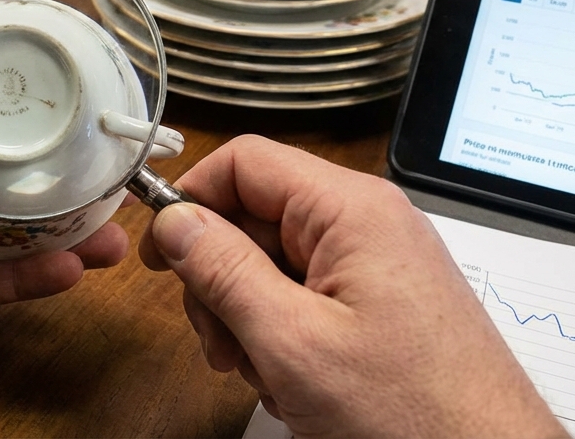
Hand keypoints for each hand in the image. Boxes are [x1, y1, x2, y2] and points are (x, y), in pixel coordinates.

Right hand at [139, 136, 564, 438]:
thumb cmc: (412, 414)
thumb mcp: (291, 342)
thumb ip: (224, 272)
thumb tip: (175, 220)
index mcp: (351, 210)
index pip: (246, 160)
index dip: (192, 200)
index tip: (162, 252)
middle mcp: (369, 223)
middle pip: (255, 216)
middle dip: (221, 280)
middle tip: (219, 343)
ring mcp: (379, 263)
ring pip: (275, 262)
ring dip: (248, 317)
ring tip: (264, 374)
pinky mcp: (384, 301)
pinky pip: (308, 295)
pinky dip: (284, 335)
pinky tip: (294, 382)